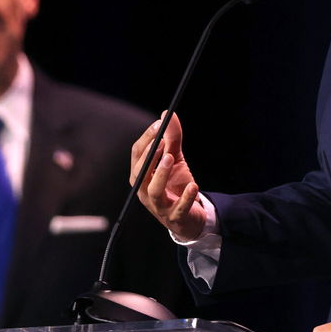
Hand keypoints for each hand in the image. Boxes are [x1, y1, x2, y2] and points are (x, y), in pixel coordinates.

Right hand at [129, 112, 205, 240]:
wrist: (190, 215)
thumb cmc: (177, 185)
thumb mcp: (176, 158)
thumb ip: (172, 138)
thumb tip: (167, 114)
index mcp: (141, 175)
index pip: (137, 155)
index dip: (146, 139)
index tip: (159, 124)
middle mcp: (144, 191)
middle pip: (140, 173)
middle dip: (149, 156)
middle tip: (161, 141)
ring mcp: (158, 206)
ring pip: (153, 191)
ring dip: (161, 174)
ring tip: (170, 157)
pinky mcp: (175, 217)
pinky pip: (178, 208)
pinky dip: (186, 198)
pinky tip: (194, 186)